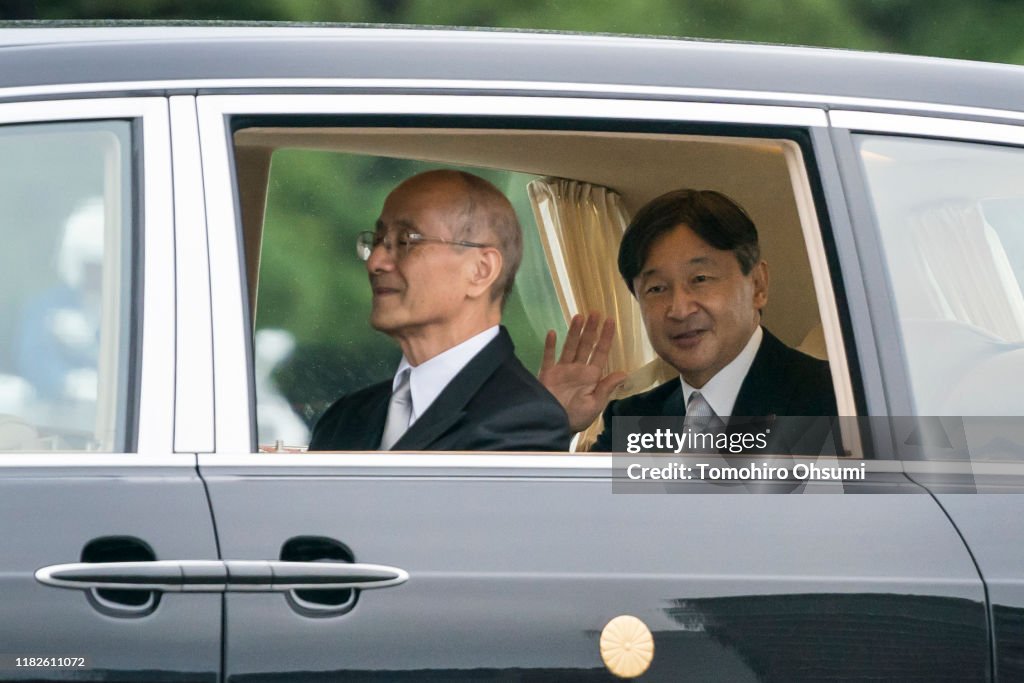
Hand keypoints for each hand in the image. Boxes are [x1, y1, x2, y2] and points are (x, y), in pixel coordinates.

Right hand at [539, 312, 626, 432]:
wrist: (553, 425)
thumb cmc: (576, 417)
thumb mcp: (595, 404)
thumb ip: (606, 387)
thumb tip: (624, 373)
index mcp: (591, 377)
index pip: (600, 353)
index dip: (605, 337)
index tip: (611, 321)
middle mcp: (577, 370)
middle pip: (585, 345)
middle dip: (591, 329)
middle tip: (596, 312)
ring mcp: (562, 370)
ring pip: (569, 347)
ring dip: (574, 332)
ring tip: (579, 316)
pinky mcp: (547, 374)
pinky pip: (548, 357)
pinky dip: (550, 346)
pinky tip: (552, 333)